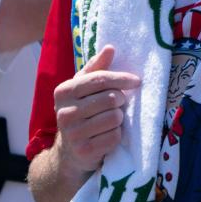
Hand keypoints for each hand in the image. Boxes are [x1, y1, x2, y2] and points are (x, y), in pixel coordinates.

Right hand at [51, 45, 139, 174]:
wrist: (69, 153)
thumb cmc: (82, 113)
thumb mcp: (84, 89)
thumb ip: (97, 68)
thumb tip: (110, 48)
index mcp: (64, 91)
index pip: (100, 79)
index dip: (122, 78)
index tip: (136, 81)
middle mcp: (64, 112)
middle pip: (111, 98)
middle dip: (121, 101)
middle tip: (118, 105)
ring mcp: (72, 134)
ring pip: (115, 117)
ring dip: (119, 118)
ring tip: (110, 120)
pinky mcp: (83, 151)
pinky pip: (114, 136)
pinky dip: (117, 135)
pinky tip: (107, 135)